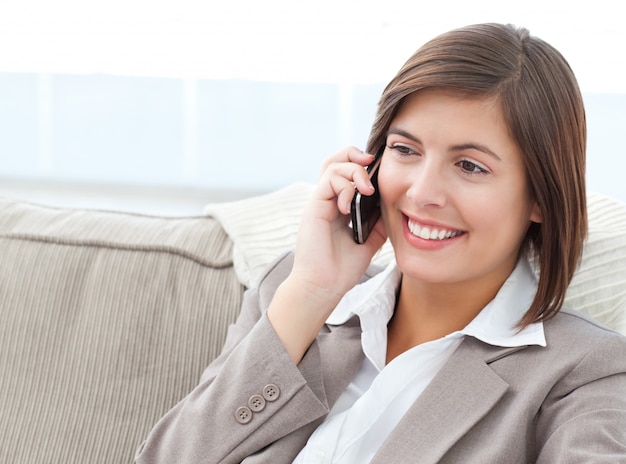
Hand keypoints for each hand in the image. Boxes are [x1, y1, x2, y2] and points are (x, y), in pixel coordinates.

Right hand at [292, 146, 386, 299]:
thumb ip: (378, 222)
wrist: (324, 287)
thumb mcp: (369, 241)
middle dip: (354, 154)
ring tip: (367, 189)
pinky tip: (350, 207)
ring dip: (353, 171)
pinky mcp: (314, 208)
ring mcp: (320, 203)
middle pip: (335, 160)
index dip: (361, 164)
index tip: (380, 168)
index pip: (346, 172)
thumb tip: (396, 207)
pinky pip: (328, 182)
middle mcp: (328, 201)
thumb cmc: (342, 269)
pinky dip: (344, 188)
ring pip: (332, 166)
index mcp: (339, 206)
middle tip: (372, 161)